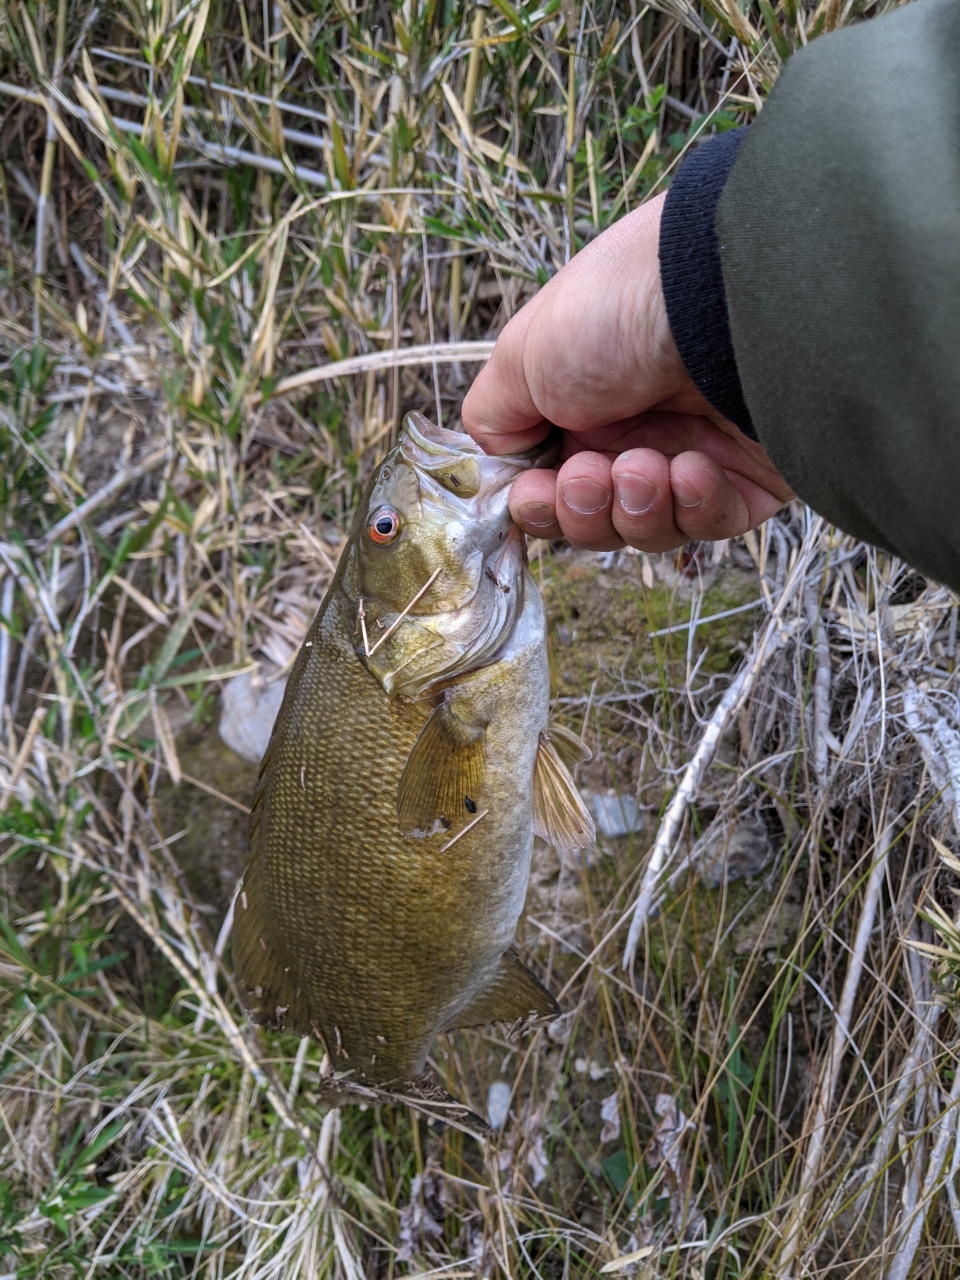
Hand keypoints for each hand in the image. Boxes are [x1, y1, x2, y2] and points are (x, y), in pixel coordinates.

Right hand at [461, 194, 793, 551]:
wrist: (719, 293)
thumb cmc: (616, 311)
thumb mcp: (521, 355)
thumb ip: (493, 418)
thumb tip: (494, 460)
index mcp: (581, 406)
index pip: (551, 487)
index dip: (541, 505)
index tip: (536, 493)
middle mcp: (637, 429)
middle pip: (596, 517)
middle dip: (584, 509)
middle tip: (590, 476)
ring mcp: (695, 452)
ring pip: (648, 528)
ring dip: (636, 507)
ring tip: (645, 466)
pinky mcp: (750, 476)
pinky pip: (711, 524)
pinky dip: (693, 507)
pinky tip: (692, 469)